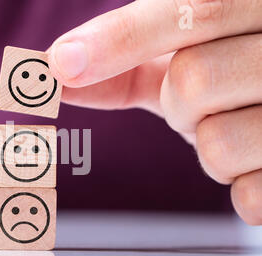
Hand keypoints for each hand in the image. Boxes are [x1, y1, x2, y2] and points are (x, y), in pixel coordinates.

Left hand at [48, 0, 261, 223]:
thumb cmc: (231, 73)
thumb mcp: (184, 53)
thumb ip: (125, 56)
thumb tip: (55, 70)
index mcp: (251, 6)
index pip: (192, 10)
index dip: (120, 39)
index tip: (61, 65)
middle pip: (193, 81)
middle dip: (178, 103)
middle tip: (201, 102)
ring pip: (217, 142)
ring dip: (209, 144)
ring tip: (236, 126)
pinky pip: (250, 195)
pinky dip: (239, 187)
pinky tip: (256, 164)